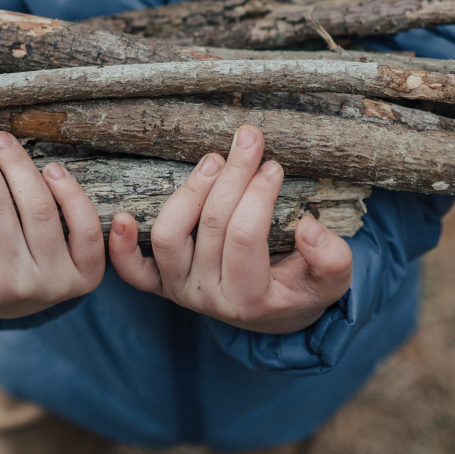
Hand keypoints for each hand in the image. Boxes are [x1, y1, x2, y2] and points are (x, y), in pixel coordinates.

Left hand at [109, 125, 352, 333]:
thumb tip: (309, 228)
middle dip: (233, 176)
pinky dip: (122, 246)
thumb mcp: (332, 282)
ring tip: (214, 160)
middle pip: (210, 227)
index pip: (246, 237)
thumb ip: (331, 259)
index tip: (274, 165)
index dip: (258, 196)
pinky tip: (122, 214)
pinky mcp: (159, 284)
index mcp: (251, 298)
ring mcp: (179, 290)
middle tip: (249, 139)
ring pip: (168, 237)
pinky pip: (132, 272)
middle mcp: (208, 297)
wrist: (273, 314)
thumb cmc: (302, 289)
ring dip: (188, 192)